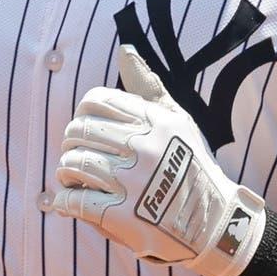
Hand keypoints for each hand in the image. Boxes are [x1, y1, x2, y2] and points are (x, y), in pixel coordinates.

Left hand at [52, 45, 266, 275]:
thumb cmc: (190, 166)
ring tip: (73, 178)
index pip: (95, 102)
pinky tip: (71, 201)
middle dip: (71, 143)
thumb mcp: (177, 121)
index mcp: (155, 121)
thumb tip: (124, 50)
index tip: (90, 130)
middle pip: (78, 132)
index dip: (83, 115)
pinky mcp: (121, 217)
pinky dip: (64, 201)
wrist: (212, 224)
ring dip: (65, 172)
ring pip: (71, 164)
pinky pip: (73, 200)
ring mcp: (132, 183)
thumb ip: (147, 86)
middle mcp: (144, 148)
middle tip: (79, 155)